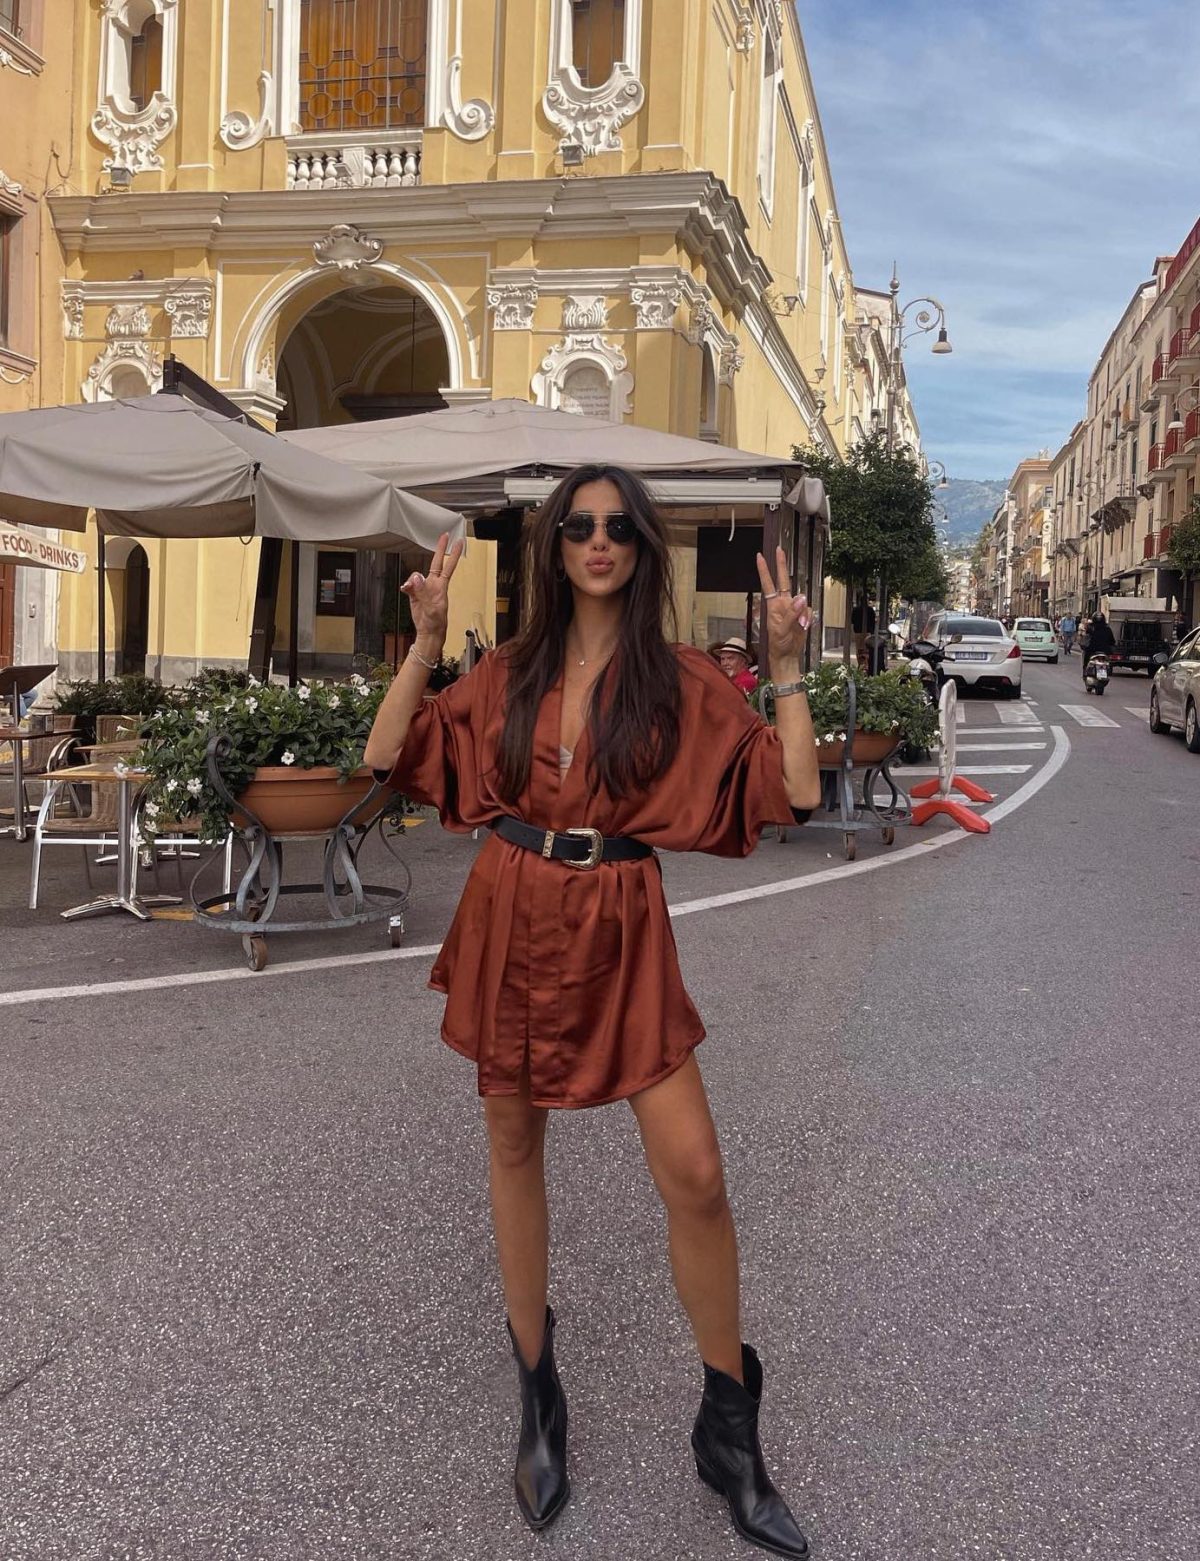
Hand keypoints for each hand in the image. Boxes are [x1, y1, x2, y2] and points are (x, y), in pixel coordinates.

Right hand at [401, 532, 462, 649]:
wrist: (428, 632)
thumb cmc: (435, 622)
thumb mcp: (431, 608)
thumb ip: (423, 592)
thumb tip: (416, 577)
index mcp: (441, 587)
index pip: (448, 566)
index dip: (452, 554)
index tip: (457, 541)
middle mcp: (433, 585)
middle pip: (436, 563)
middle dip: (439, 550)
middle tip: (444, 536)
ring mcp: (423, 589)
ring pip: (416, 576)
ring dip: (412, 580)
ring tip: (411, 590)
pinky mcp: (414, 594)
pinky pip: (409, 585)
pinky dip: (406, 586)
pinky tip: (406, 591)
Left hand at [756, 546, 813, 664]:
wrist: (788, 654)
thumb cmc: (779, 643)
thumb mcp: (781, 629)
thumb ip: (791, 614)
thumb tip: (800, 598)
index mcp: (773, 606)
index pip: (768, 584)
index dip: (764, 570)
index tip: (760, 557)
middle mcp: (782, 603)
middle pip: (783, 581)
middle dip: (782, 565)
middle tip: (780, 550)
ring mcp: (793, 608)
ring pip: (802, 600)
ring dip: (803, 612)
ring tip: (799, 625)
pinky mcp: (802, 614)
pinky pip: (808, 610)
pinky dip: (808, 618)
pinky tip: (804, 626)